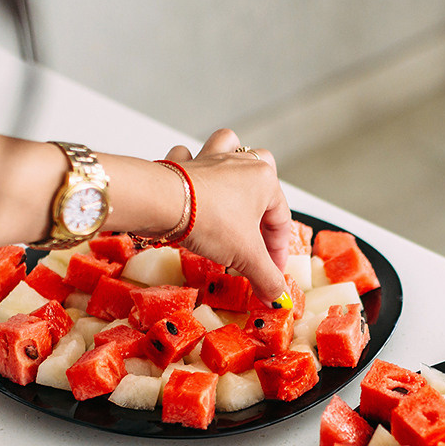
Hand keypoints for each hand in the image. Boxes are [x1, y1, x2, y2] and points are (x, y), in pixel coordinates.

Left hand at [163, 128, 296, 300]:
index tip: (270, 274)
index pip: (281, 222)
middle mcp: (240, 164)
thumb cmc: (209, 220)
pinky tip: (192, 185)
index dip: (278, 253)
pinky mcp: (184, 163)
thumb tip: (277, 296)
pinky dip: (192, 165)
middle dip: (264, 204)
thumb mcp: (245, 257)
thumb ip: (265, 278)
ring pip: (231, 149)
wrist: (163, 202)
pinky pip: (190, 155)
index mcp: (265, 181)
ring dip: (235, 163)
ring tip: (235, 187)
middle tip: (256, 236)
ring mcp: (212, 159)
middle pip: (263, 177)